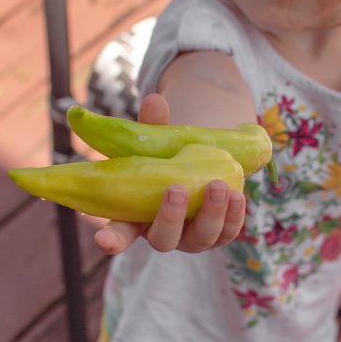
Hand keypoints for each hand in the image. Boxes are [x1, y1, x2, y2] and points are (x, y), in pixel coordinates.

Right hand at [94, 93, 246, 255]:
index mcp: (137, 216)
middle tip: (177, 189)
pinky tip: (236, 196)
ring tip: (217, 185)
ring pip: (201, 238)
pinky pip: (227, 232)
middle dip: (171, 217)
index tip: (103, 240)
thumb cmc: (170, 155)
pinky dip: (233, 216)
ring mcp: (192, 237)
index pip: (119, 234)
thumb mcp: (159, 140)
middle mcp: (163, 231)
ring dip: (211, 214)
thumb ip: (154, 125)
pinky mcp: (219, 233)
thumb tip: (155, 101)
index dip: (112, 239)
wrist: (206, 161)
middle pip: (164, 239)